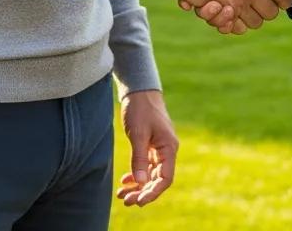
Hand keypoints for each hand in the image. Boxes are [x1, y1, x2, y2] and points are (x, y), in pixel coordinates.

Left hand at [116, 89, 177, 206]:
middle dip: (142, 192)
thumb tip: (140, 182)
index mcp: (169, 147)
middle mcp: (167, 150)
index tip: (138, 201)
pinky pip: (146, 166)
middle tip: (125, 200)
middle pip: (158, 179)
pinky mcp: (151, 146)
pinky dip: (137, 175)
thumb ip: (139, 158)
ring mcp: (160, 149)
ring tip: (122, 195)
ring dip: (138, 186)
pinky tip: (125, 181)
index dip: (153, 192)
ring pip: (151, 175)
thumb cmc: (140, 108)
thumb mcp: (138, 133)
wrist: (139, 90)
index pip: (165, 178)